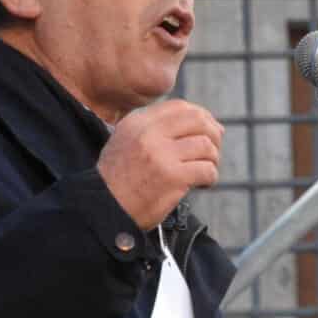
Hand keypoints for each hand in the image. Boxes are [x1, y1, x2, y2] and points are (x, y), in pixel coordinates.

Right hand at [99, 99, 224, 227]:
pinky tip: (203, 183)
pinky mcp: (173, 177)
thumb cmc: (117, 181)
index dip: (201, 116)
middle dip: (213, 133)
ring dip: (212, 159)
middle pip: (198, 121)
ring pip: (206, 146)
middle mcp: (149, 134)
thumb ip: (152, 128)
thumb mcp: (124, 142)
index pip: (180, 107)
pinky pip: (206, 169)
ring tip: (206, 169)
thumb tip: (196, 119)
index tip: (208, 129)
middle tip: (213, 149)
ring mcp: (162, 155)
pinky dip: (211, 177)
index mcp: (137, 122)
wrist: (104, 210)